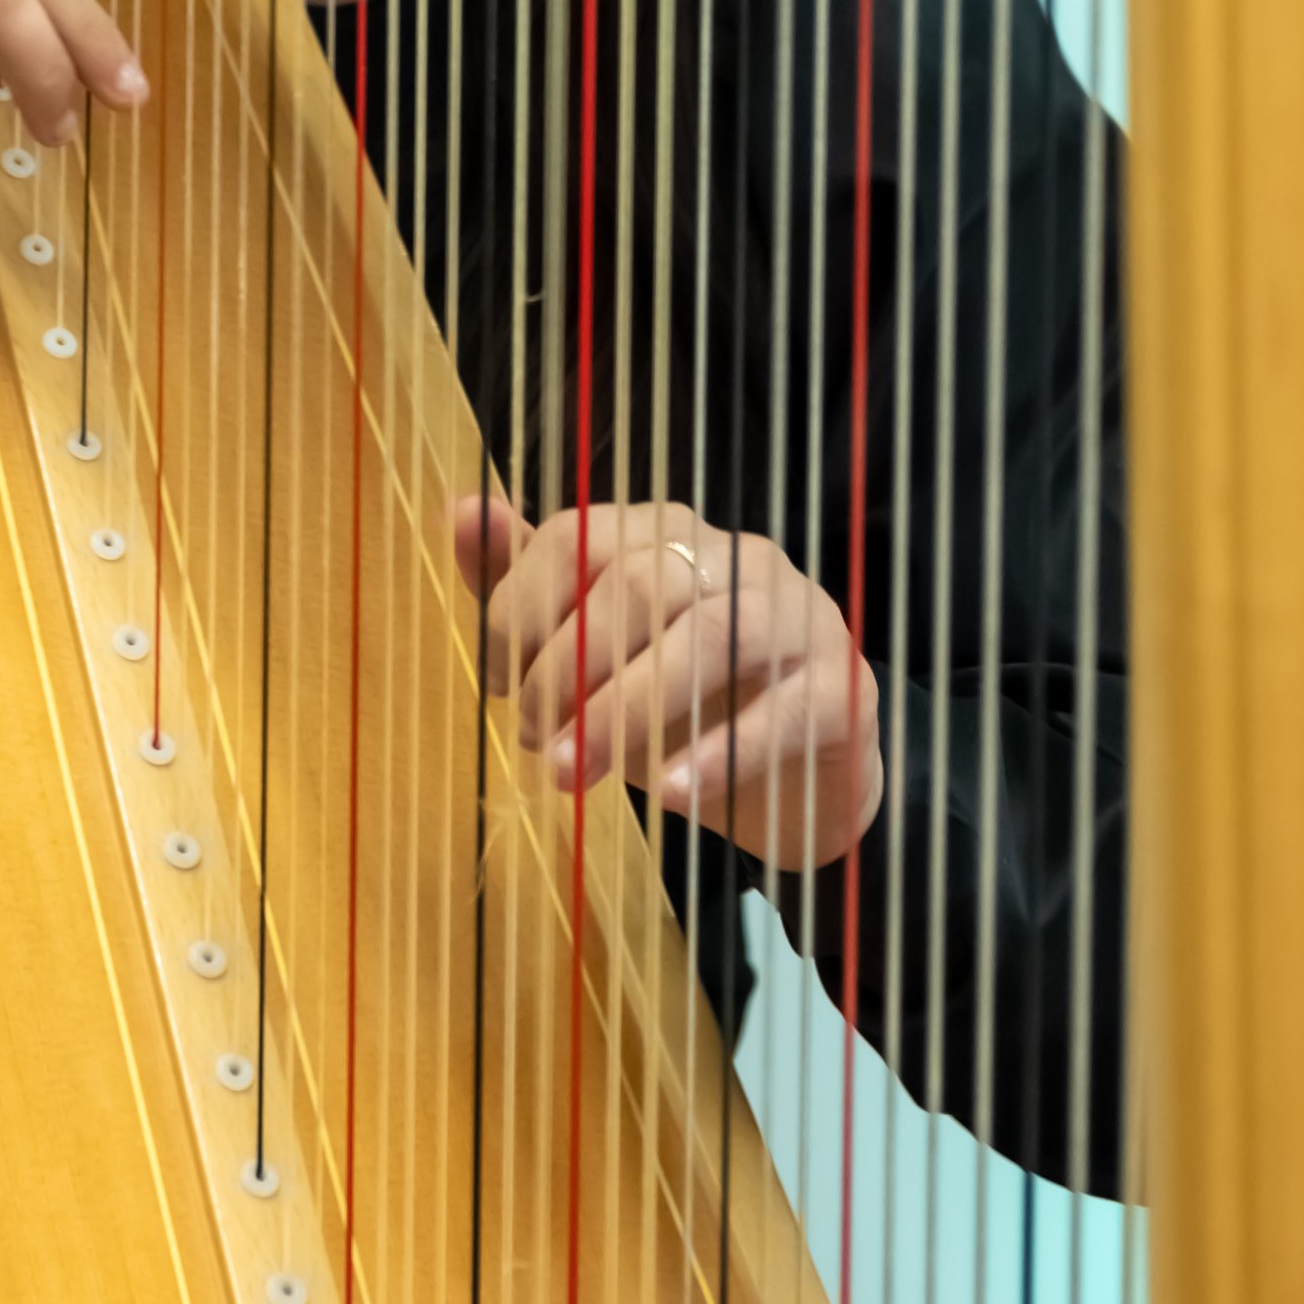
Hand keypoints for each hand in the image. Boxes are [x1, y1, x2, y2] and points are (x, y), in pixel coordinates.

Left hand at [452, 494, 883, 869]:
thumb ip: (527, 587)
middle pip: (633, 584)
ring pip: (702, 636)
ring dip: (621, 710)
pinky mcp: (840, 687)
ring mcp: (795, 615)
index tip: (494, 687)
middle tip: (532, 742)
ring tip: (571, 773)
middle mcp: (732, 556)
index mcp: (665, 532)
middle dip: (564, 668)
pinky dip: (714, 754)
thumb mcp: (596, 657)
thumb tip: (462, 508)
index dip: (520, 609)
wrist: (805, 779)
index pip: (577, 537)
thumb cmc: (686, 708)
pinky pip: (779, 712)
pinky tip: (666, 795)